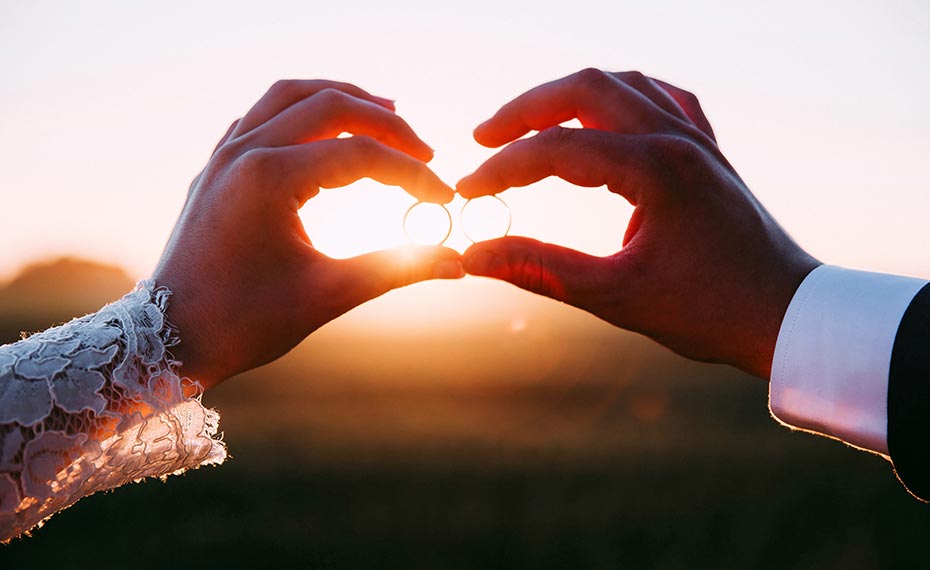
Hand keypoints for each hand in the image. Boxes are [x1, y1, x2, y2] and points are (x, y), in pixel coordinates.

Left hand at [154, 80, 462, 388]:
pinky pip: (263, 113)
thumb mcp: (328, 295)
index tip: (444, 199)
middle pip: (330, 106)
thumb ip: (397, 269)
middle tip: (424, 152)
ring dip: (343, 99)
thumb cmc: (245, 322)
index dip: (411, 174)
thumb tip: (458, 263)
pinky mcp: (218, 164)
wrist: (171, 339)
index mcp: (269, 178)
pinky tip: (327, 128)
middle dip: (386, 124)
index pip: (361, 156)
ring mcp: (225, 153)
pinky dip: (303, 109)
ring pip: (291, 95)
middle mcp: (244, 152)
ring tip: (387, 113)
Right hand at [457, 69, 819, 378]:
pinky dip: (620, 99)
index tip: (467, 192)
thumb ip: (539, 270)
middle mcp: (678, 140)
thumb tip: (473, 257)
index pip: (556, 150)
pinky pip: (661, 99)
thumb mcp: (616, 297)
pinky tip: (603, 115)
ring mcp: (697, 139)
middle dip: (525, 110)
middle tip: (483, 138)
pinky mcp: (708, 151)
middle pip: (585, 89)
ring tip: (528, 126)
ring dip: (567, 97)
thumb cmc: (710, 311)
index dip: (502, 169)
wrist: (787, 316)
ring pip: (621, 84)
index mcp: (656, 170)